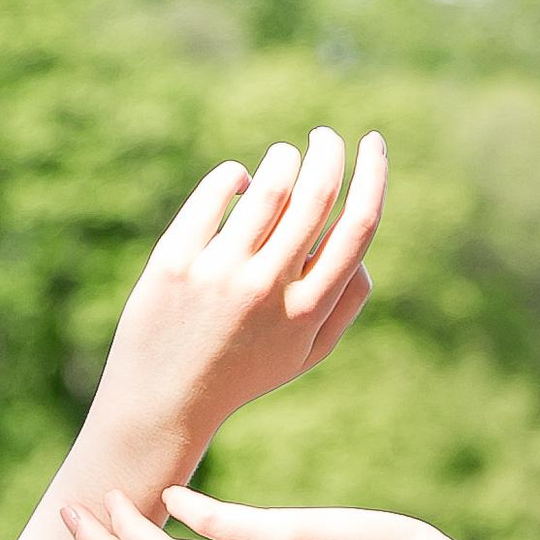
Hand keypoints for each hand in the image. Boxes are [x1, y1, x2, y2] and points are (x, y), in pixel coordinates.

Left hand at [91, 129, 384, 450]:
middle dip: (329, 150)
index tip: (373, 142)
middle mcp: (268, 288)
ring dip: (284, 158)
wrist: (165, 402)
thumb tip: (361, 246)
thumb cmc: (244, 371)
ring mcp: (220, 273)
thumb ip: (345, 302)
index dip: (373, 174)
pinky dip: (233, 176)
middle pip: (316, 194)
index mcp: (308, 311)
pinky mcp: (175, 261)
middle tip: (325, 137)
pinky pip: (216, 193)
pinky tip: (237, 181)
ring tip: (285, 157)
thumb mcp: (306, 352)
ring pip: (268, 184)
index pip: (358, 226)